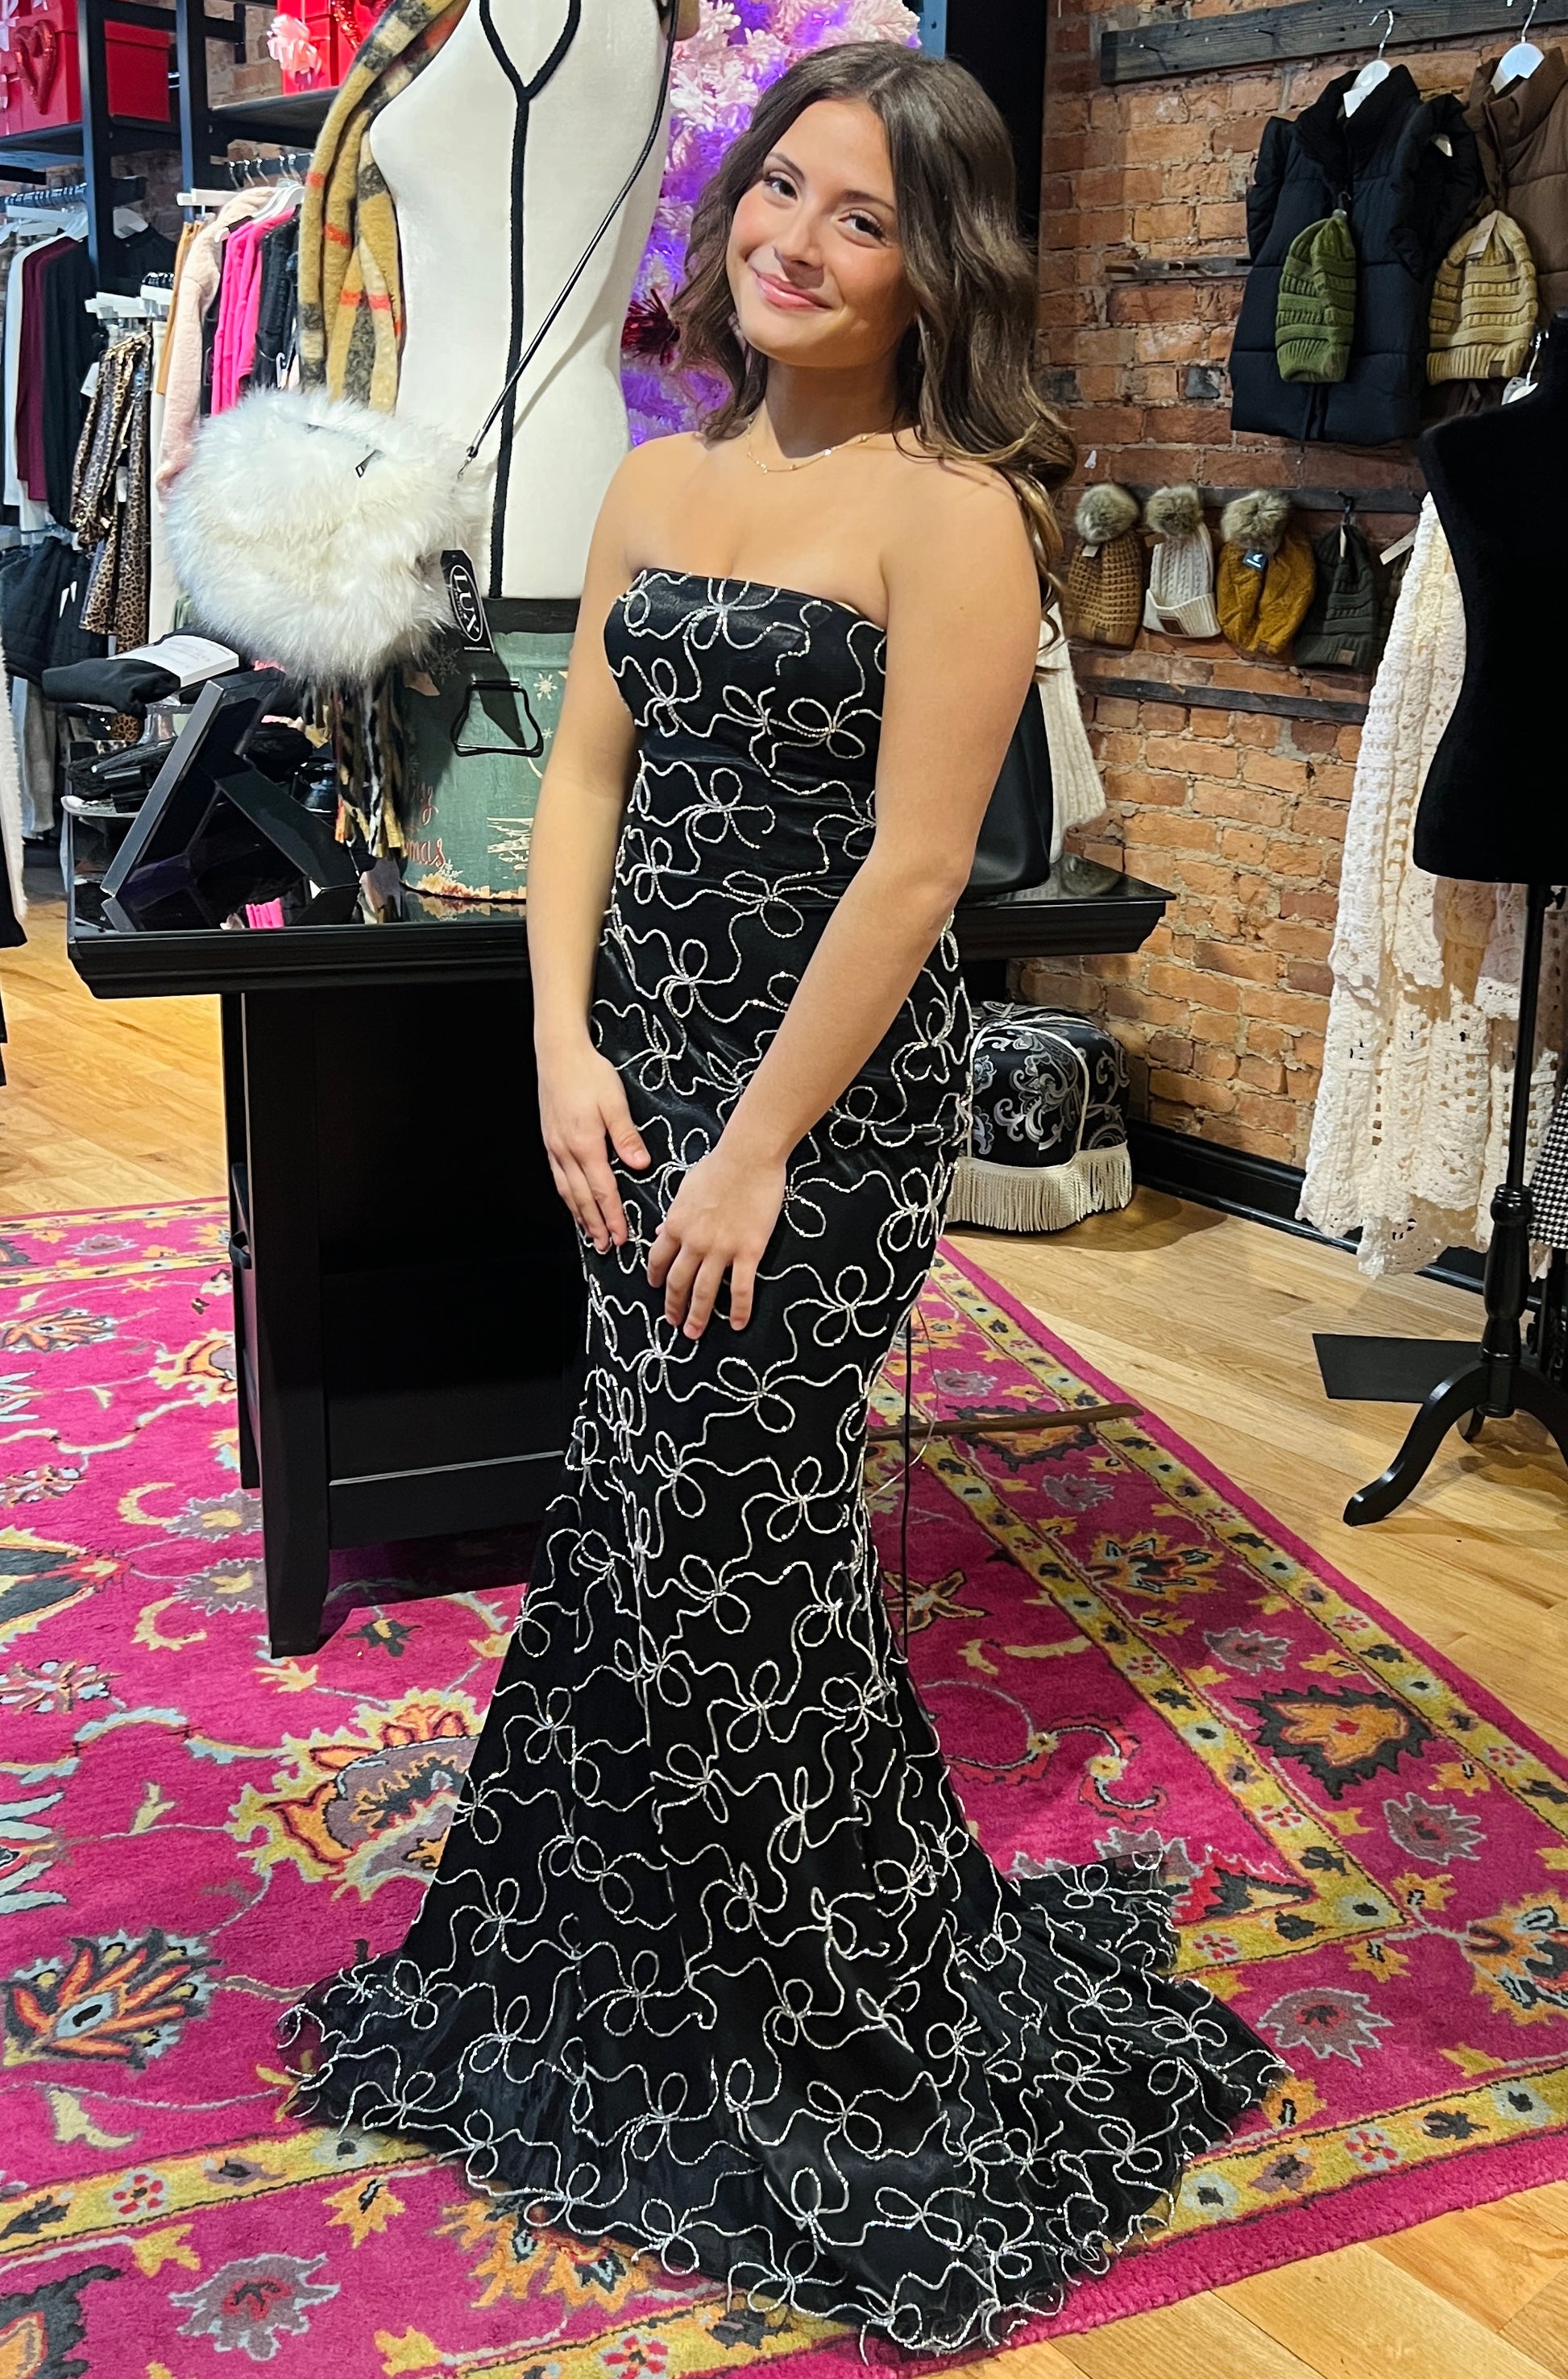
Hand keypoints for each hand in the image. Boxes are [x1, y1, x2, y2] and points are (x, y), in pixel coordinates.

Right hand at [537, 1037, 649, 1251]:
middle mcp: (566, 1151)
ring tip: (590, 1234)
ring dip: (579, 1216)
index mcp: (585, 1145)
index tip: (622, 1236)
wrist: (558, 1054)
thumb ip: (627, 1137)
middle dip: (595, 1225)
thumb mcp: (615, 1103)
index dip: (612, 1216)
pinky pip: (558, 1177)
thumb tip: (641, 1166)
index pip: (602, 1190)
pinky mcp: (549, 1140)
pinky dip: (567, 1196)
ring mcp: (554, 1147)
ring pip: (566, 1191)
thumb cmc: (589, 1074)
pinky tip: (572, 1202)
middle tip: (607, 1246)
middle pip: (581, 1198)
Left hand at [647, 1135, 784, 1336]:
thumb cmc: (718, 1166)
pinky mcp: (748, 1251)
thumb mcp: (684, 1189)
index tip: (658, 1289)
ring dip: (698, 1316)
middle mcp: (694, 1242)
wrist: (748, 1157)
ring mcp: (721, 1249)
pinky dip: (740, 1310)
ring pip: (704, 1291)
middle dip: (673, 1306)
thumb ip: (674, 1216)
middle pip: (678, 1282)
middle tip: (673, 1322)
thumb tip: (661, 1233)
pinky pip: (742, 1288)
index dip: (656, 1278)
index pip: (659, 1259)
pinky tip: (739, 1324)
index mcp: (676, 1224)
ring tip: (694, 1333)